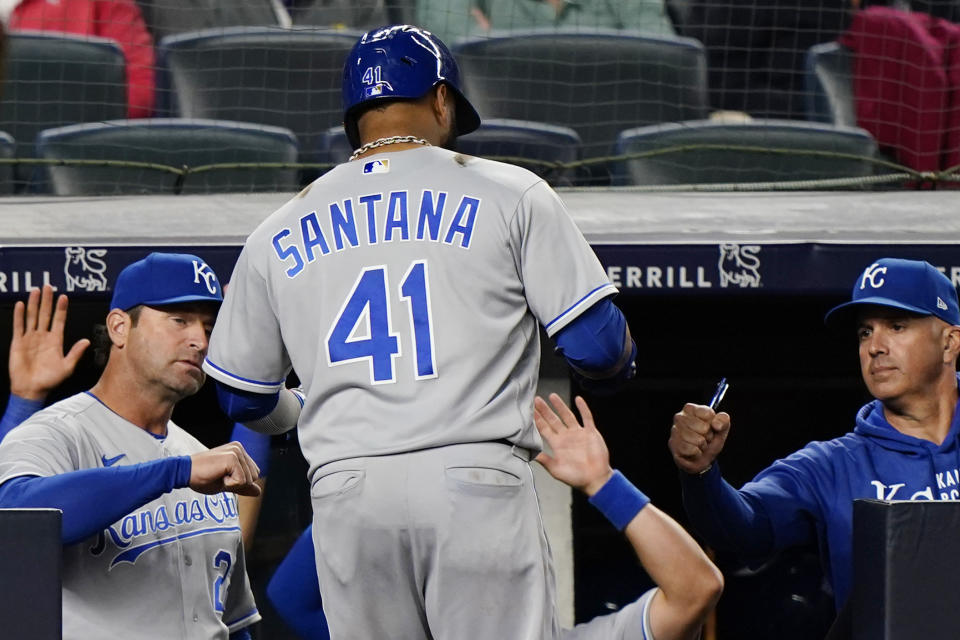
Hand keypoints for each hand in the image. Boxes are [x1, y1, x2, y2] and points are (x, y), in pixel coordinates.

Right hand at [9, 285, 89, 400]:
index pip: (59, 320)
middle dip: (48, 300)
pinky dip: (19, 315)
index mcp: (56, 341)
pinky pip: (19, 326)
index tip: (64, 297)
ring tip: (36, 291)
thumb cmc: (50, 380)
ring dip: (34, 304)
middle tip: (49, 286)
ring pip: (32, 317)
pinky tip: (21, 305)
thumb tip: (87, 341)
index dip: (61, 309)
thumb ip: (76, 353)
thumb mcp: (67, 367)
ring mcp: (30, 338)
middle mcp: (43, 337)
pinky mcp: (18, 343)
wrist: (31, 389)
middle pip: (46, 314)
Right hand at [190, 442, 261, 496]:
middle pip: (254, 477)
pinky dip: (230, 484)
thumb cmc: (202, 477)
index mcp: (239, 451)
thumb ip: (243, 485)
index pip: (253, 474)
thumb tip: (258, 491)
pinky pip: (241, 481)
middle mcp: (239, 448)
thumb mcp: (227, 483)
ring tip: (217, 476)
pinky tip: (217, 476)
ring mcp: (236, 451)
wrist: (184, 473)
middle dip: (238, 483)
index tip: (222, 477)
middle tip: (219, 477)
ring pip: (249, 480)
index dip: (239, 482)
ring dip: (233, 484)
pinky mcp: (232, 458)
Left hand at [533, 393, 612, 496]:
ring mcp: (578, 434)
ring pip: (567, 416)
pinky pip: (586, 417)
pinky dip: (583, 408)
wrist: (595, 479)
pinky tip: (578, 399)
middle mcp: (566, 437)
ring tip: (552, 396)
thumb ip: (544, 459)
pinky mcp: (590, 433)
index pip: (544, 429)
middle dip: (545, 410)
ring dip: (560, 406)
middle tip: (535, 400)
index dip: (537, 420)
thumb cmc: (576, 478)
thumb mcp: (556, 469)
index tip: (529, 411)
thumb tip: (528, 453)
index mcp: (557, 445)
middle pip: (553, 420)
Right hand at [668, 403, 730, 474]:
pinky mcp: (673, 444)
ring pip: (698, 440)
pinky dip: (697, 453)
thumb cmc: (709, 440)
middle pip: (704, 428)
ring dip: (702, 446)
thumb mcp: (721, 428)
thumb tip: (716, 424)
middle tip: (704, 438)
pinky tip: (693, 451)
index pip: (708, 414)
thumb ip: (723, 420)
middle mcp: (680, 417)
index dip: (713, 424)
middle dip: (708, 436)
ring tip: (698, 445)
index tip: (710, 427)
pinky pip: (692, 450)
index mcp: (691, 409)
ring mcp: (674, 430)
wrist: (700, 459)